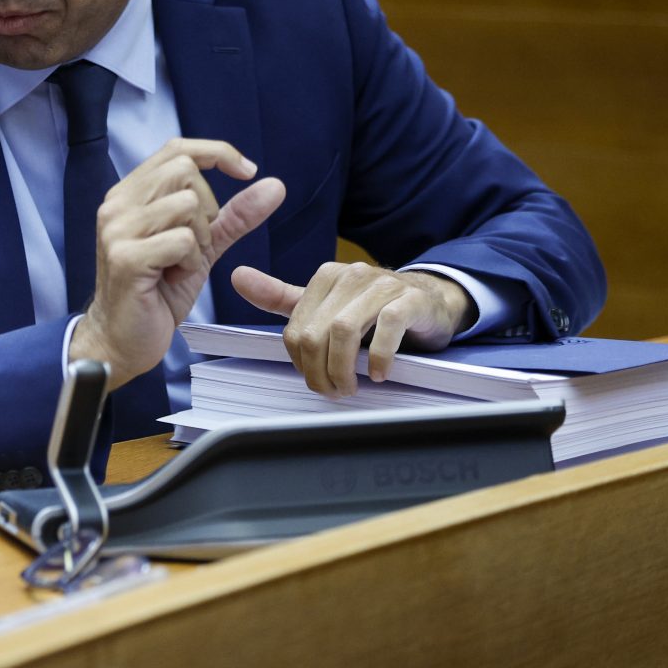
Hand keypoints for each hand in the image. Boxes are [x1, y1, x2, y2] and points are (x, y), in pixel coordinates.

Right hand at [71, 138, 285, 388]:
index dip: (217, 153)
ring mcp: (118, 230)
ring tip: (180, 265)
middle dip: (208, 209)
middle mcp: (117, 205)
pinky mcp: (126, 258)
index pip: (177, 149)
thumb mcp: (201, 248)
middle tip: (195, 245)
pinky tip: (172, 279)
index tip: (247, 171)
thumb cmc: (157, 293)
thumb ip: (233, 216)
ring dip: (199, 240)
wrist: (122, 341)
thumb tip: (274, 184)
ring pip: (187, 204)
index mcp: (129, 195)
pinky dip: (191, 263)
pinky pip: (184, 240)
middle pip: (185, 171)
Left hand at [231, 262, 475, 397]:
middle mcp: (351, 276)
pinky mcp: (410, 299)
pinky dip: (378, 356)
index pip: (296, 330)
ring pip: (344, 330)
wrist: (431, 300)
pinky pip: (387, 327)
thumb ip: (282, 296)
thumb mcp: (326, 303)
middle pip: (316, 333)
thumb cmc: (374, 308)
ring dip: (343, 368)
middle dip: (320, 371)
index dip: (301, 363)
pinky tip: (378, 373)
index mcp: (326, 277)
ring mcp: (382, 286)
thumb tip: (236, 276)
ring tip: (352, 387)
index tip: (315, 379)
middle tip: (333, 392)